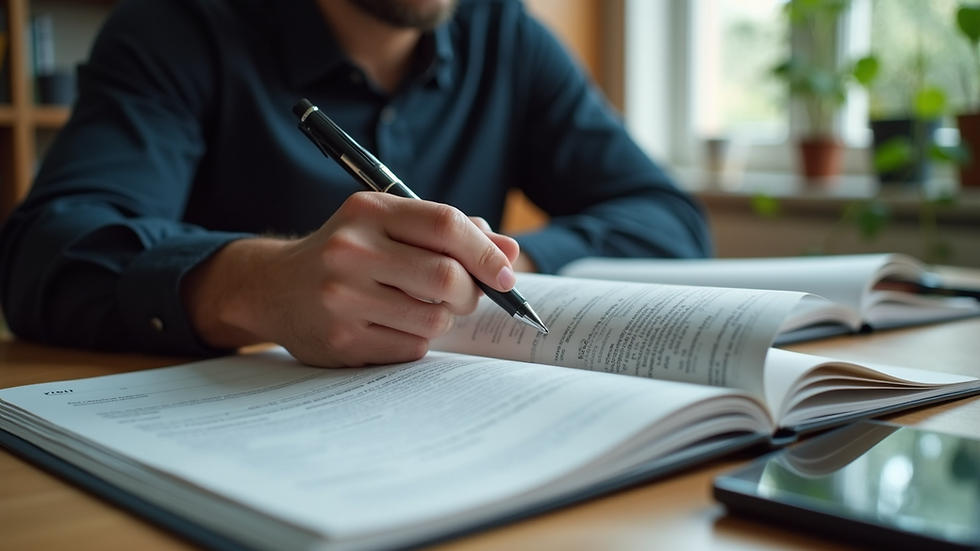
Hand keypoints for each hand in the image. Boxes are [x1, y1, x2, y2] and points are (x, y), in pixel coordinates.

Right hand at [183, 193, 520, 366]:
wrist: (273, 288)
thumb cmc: (348, 254)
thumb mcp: (387, 226)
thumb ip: (448, 233)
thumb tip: (509, 253)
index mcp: (368, 211)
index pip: (445, 225)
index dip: (486, 253)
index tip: (506, 276)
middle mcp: (350, 250)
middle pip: (447, 277)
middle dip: (471, 293)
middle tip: (467, 297)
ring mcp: (342, 298)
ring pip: (434, 318)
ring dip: (442, 319)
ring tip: (421, 309)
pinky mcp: (341, 340)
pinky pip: (412, 348)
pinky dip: (417, 341)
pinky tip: (392, 327)